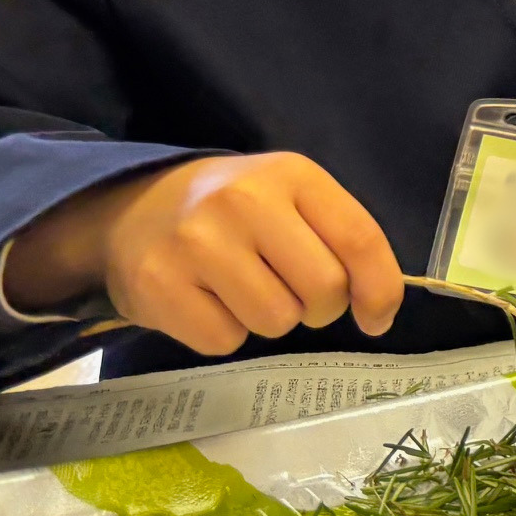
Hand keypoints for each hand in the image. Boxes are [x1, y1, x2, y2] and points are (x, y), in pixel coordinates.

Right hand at [4, 154, 402, 357]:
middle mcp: (243, 201)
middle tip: (295, 294)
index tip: (376, 318)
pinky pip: (224, 340)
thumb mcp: (292, 198)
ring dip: (269, 319)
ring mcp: (196, 243)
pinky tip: (208, 301)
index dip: (380, 290)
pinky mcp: (158, 285)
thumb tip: (378, 313)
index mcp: (291, 174)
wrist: (135, 208)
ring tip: (245, 289)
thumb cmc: (234, 210)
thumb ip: (342, 240)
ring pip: (275, 321)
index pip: (359, 239)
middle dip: (320, 307)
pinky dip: (224, 332)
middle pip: (323, 290)